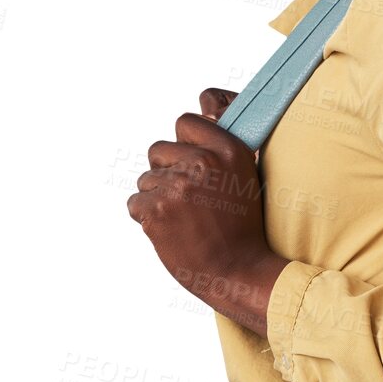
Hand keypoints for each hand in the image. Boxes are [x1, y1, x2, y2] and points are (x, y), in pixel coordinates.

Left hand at [128, 88, 288, 335]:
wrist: (238, 272)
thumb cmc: (242, 229)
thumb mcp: (246, 178)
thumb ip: (221, 150)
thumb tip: (206, 110)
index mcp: (228, 150)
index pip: (185, 121)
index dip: (183, 142)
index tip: (190, 161)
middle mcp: (203, 162)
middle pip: (157, 150)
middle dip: (165, 171)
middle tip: (185, 198)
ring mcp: (177, 186)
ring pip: (145, 179)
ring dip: (157, 197)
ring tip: (182, 219)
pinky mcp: (156, 210)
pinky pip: (136, 203)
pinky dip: (147, 217)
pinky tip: (171, 230)